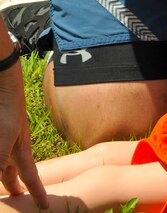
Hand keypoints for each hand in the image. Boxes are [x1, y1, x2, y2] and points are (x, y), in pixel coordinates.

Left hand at [0, 57, 47, 207]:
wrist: (1, 82)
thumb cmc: (6, 111)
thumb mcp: (3, 145)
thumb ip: (0, 166)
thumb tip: (0, 182)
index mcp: (19, 151)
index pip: (30, 178)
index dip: (38, 193)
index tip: (44, 205)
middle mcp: (11, 146)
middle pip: (13, 171)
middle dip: (14, 185)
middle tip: (16, 198)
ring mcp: (2, 137)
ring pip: (2, 161)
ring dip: (2, 173)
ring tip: (2, 183)